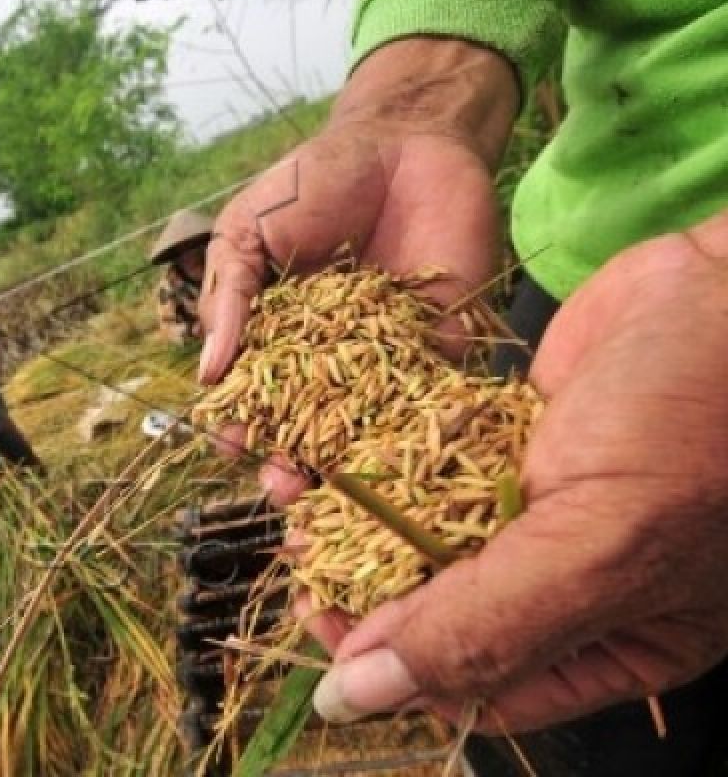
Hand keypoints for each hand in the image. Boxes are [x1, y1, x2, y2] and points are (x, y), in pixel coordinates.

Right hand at [198, 38, 517, 502]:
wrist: (405, 142)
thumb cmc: (313, 182)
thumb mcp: (249, 232)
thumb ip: (231, 296)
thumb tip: (206, 372)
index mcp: (278, 334)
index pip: (255, 392)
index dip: (241, 422)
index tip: (230, 446)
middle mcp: (329, 357)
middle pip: (306, 424)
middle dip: (289, 458)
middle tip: (282, 489)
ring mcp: (385, 357)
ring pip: (362, 424)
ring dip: (344, 462)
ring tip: (328, 492)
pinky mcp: (439, 346)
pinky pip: (429, 397)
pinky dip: (417, 432)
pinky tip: (400, 464)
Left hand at [302, 212, 727, 732]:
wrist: (724, 285)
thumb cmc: (699, 419)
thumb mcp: (599, 543)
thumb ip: (483, 627)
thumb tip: (362, 697)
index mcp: (618, 638)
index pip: (486, 688)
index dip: (401, 675)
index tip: (327, 633)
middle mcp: (574, 580)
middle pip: (447, 615)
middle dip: (370, 595)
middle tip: (303, 562)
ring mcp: (540, 507)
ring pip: (428, 540)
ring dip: (358, 528)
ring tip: (296, 506)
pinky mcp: (509, 440)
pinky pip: (426, 472)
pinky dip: (375, 468)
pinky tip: (323, 460)